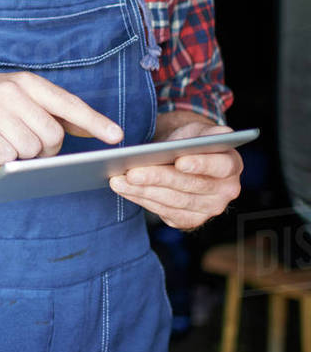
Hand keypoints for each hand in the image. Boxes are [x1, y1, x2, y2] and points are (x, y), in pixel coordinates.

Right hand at [0, 71, 123, 164]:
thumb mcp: (19, 95)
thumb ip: (53, 110)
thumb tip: (92, 127)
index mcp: (26, 82)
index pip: (67, 103)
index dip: (94, 121)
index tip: (116, 136)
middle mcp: (10, 92)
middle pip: (52, 135)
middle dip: (48, 149)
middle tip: (34, 146)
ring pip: (30, 149)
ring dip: (24, 156)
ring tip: (9, 143)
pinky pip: (7, 158)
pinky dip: (5, 161)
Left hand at [108, 119, 242, 229]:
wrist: (181, 157)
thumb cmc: (188, 141)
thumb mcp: (196, 131)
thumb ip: (201, 135)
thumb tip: (202, 140)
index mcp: (232, 164)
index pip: (221, 166)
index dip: (200, 164)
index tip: (179, 161)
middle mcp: (226, 190)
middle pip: (190, 185)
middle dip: (158, 178)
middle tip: (131, 172)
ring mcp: (209, 208)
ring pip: (175, 201)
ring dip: (143, 191)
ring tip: (119, 180)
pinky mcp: (191, 219)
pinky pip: (165, 213)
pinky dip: (142, 200)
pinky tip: (125, 190)